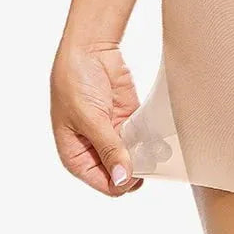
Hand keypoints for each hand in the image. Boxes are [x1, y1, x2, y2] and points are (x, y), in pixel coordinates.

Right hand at [50, 40, 143, 196]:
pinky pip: (142, 139)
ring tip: (157, 150)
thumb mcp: (90, 119)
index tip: (136, 169)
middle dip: (136, 169)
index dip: (122, 181)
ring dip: (146, 156)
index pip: (104, 184)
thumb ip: (108, 149)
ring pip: (134, 158)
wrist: (89, 49)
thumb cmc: (74, 82)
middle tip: (150, 159)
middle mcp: (94, 150)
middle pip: (121, 174)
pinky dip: (151, 141)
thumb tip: (121, 180)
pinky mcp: (127, 120)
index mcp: (76, 156)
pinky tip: (158, 138)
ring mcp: (112, 135)